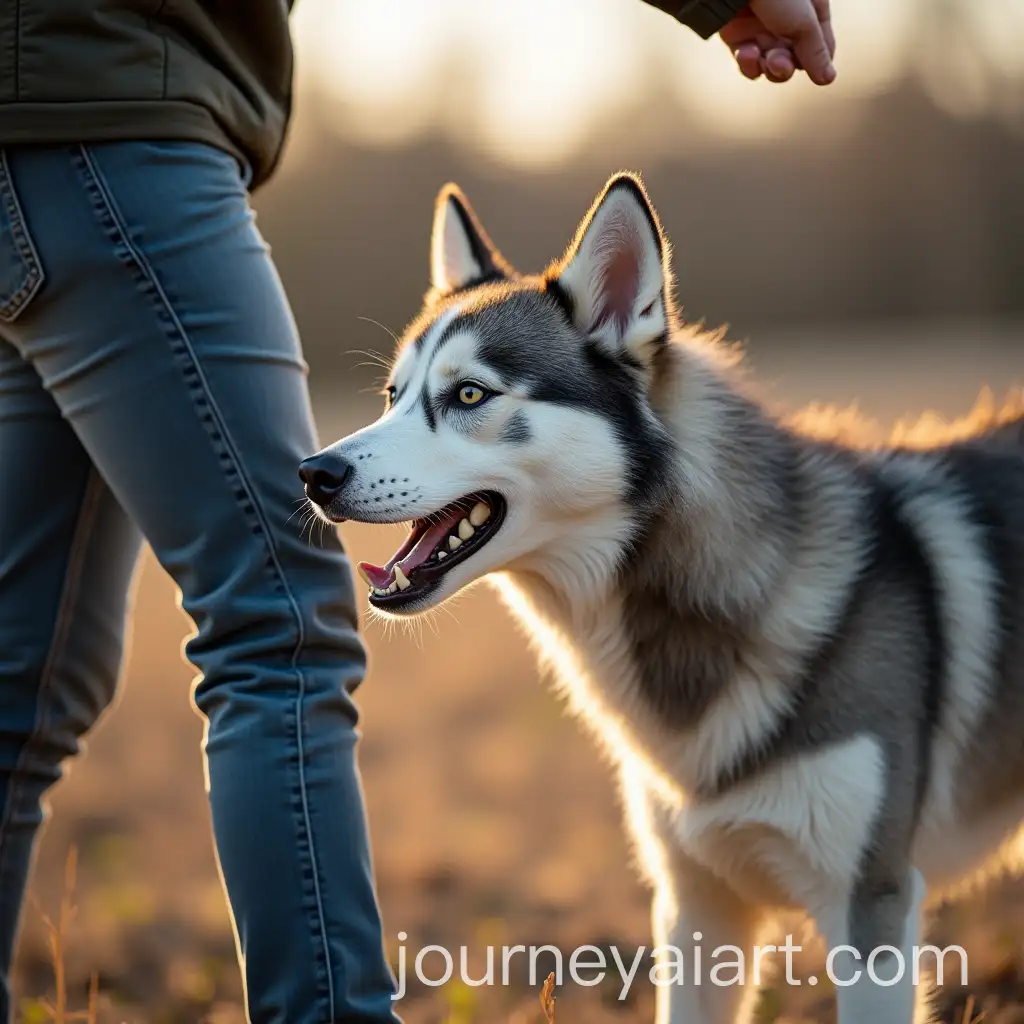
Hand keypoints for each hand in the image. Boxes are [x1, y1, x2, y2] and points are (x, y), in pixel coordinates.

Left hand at [720, 0, 835, 85]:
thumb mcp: (804, 21)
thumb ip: (815, 51)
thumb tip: (828, 79)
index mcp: (810, 4)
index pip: (820, 41)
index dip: (819, 60)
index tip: (818, 71)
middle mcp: (785, 15)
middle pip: (792, 57)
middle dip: (787, 67)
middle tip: (780, 64)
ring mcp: (759, 25)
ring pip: (768, 63)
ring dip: (769, 68)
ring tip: (767, 60)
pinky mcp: (734, 33)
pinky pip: (747, 60)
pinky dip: (748, 64)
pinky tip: (748, 54)